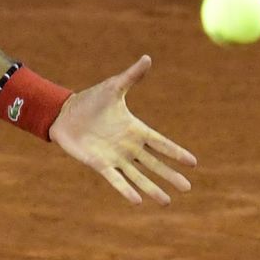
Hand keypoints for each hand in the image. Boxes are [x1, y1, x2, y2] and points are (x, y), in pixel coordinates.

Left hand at [48, 55, 196, 205]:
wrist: (65, 114)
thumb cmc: (91, 100)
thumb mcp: (114, 87)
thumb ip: (132, 77)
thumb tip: (147, 58)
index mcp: (136, 130)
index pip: (161, 144)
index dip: (176, 153)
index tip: (193, 162)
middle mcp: (129, 147)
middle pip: (154, 164)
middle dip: (171, 175)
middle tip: (187, 188)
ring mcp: (116, 158)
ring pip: (139, 177)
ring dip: (152, 189)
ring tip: (167, 201)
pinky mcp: (100, 165)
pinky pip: (116, 180)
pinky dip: (126, 189)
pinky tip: (137, 201)